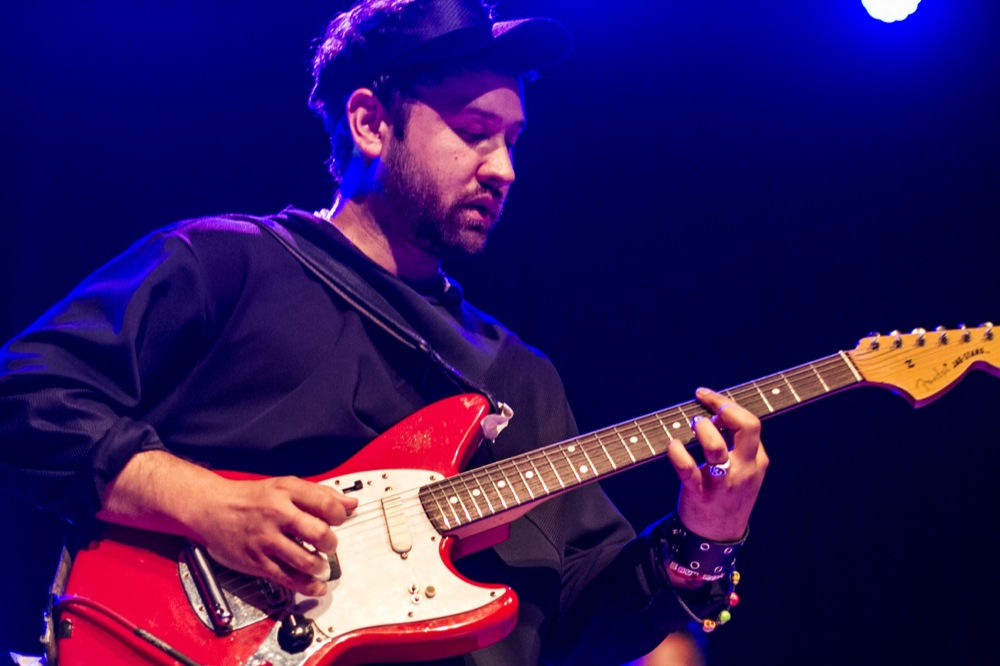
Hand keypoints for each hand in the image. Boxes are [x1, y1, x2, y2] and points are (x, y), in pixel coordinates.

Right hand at [189, 475, 357, 596]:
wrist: (211, 508)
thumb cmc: (250, 497)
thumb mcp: (284, 486)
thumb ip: (319, 494)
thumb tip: (350, 504)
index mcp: (286, 492)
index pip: (326, 504)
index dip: (340, 515)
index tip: (339, 521)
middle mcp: (276, 514)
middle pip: (318, 533)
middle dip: (331, 543)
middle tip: (329, 545)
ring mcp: (265, 539)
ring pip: (305, 560)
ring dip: (320, 566)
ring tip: (320, 564)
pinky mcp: (256, 561)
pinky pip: (287, 578)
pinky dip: (307, 586)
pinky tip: (316, 586)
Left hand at [665, 388, 767, 541]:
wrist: (717, 539)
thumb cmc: (725, 496)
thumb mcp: (742, 472)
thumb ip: (736, 446)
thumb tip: (713, 414)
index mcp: (756, 461)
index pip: (750, 422)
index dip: (727, 405)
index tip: (706, 396)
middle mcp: (744, 470)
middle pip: (747, 427)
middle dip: (725, 409)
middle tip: (704, 407)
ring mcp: (723, 483)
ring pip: (717, 448)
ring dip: (703, 429)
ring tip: (693, 425)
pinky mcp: (701, 495)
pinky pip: (688, 470)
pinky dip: (677, 453)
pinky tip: (672, 446)